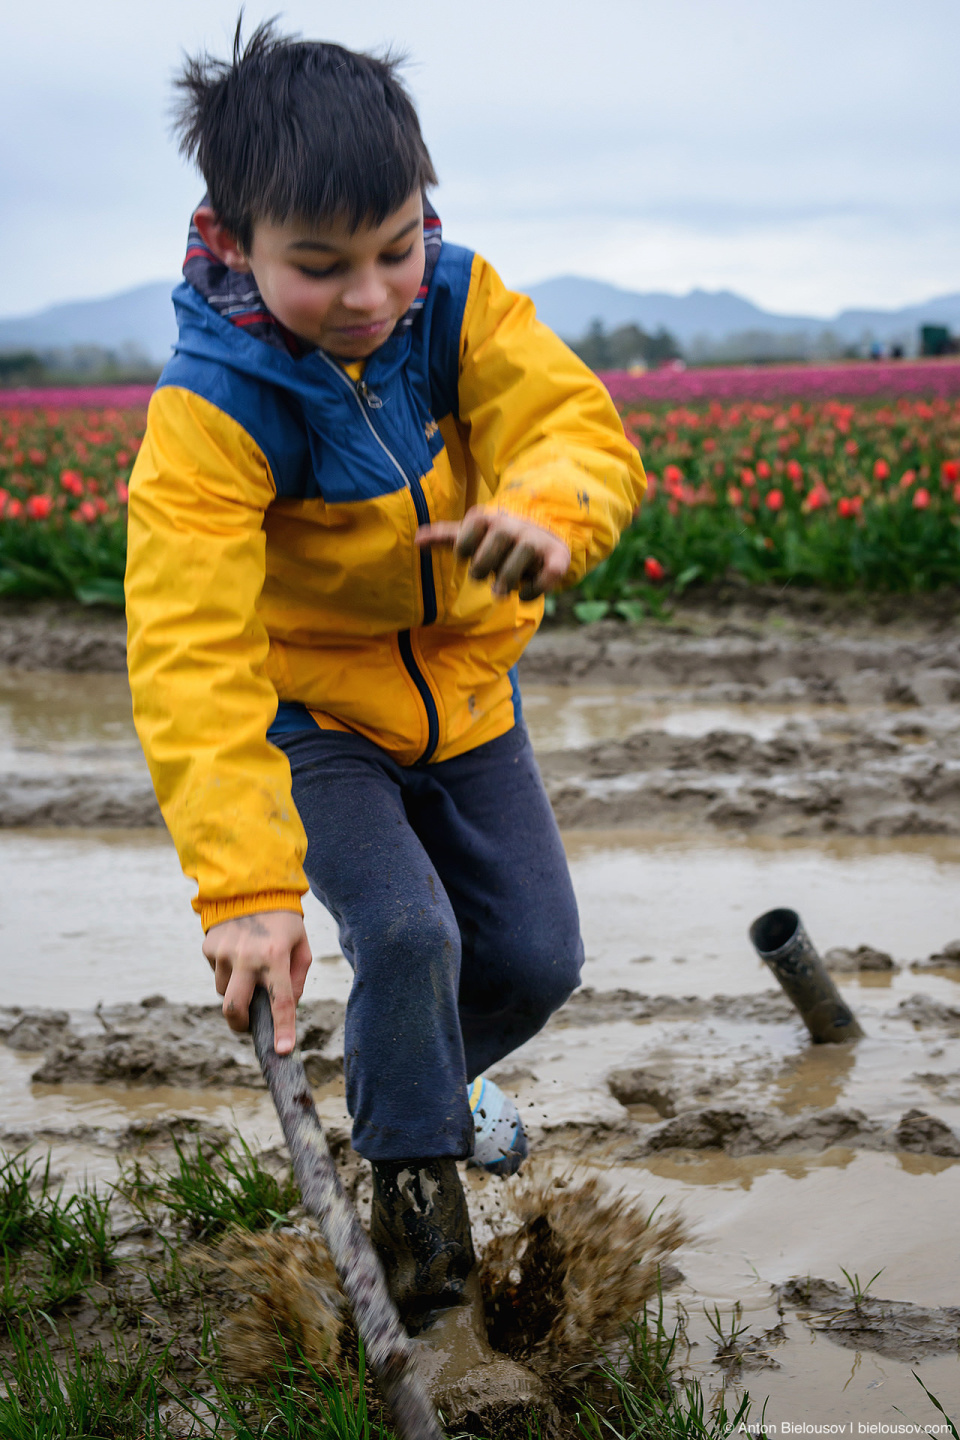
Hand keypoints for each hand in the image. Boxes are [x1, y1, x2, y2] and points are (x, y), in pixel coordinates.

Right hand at [202, 911, 311, 1054]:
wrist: (251, 887)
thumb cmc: (283, 921)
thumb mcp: (301, 945)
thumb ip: (297, 978)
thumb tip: (287, 1006)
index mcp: (276, 956)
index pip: (281, 1001)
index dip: (282, 1029)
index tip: (282, 1051)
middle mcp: (247, 956)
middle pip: (234, 1008)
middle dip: (240, 1025)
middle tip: (248, 1025)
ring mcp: (224, 952)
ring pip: (225, 992)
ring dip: (236, 990)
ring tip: (248, 969)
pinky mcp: (209, 947)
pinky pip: (217, 972)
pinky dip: (227, 970)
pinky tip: (237, 951)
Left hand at [416, 507, 570, 600]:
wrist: (545, 539)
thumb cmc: (499, 542)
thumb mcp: (472, 536)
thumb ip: (446, 537)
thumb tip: (416, 540)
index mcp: (492, 520)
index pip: (476, 521)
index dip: (466, 543)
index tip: (464, 556)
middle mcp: (516, 527)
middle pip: (501, 535)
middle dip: (486, 562)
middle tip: (482, 578)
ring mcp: (538, 542)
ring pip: (524, 552)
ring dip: (508, 578)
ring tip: (500, 592)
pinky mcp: (558, 559)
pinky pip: (551, 571)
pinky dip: (536, 588)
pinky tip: (525, 595)